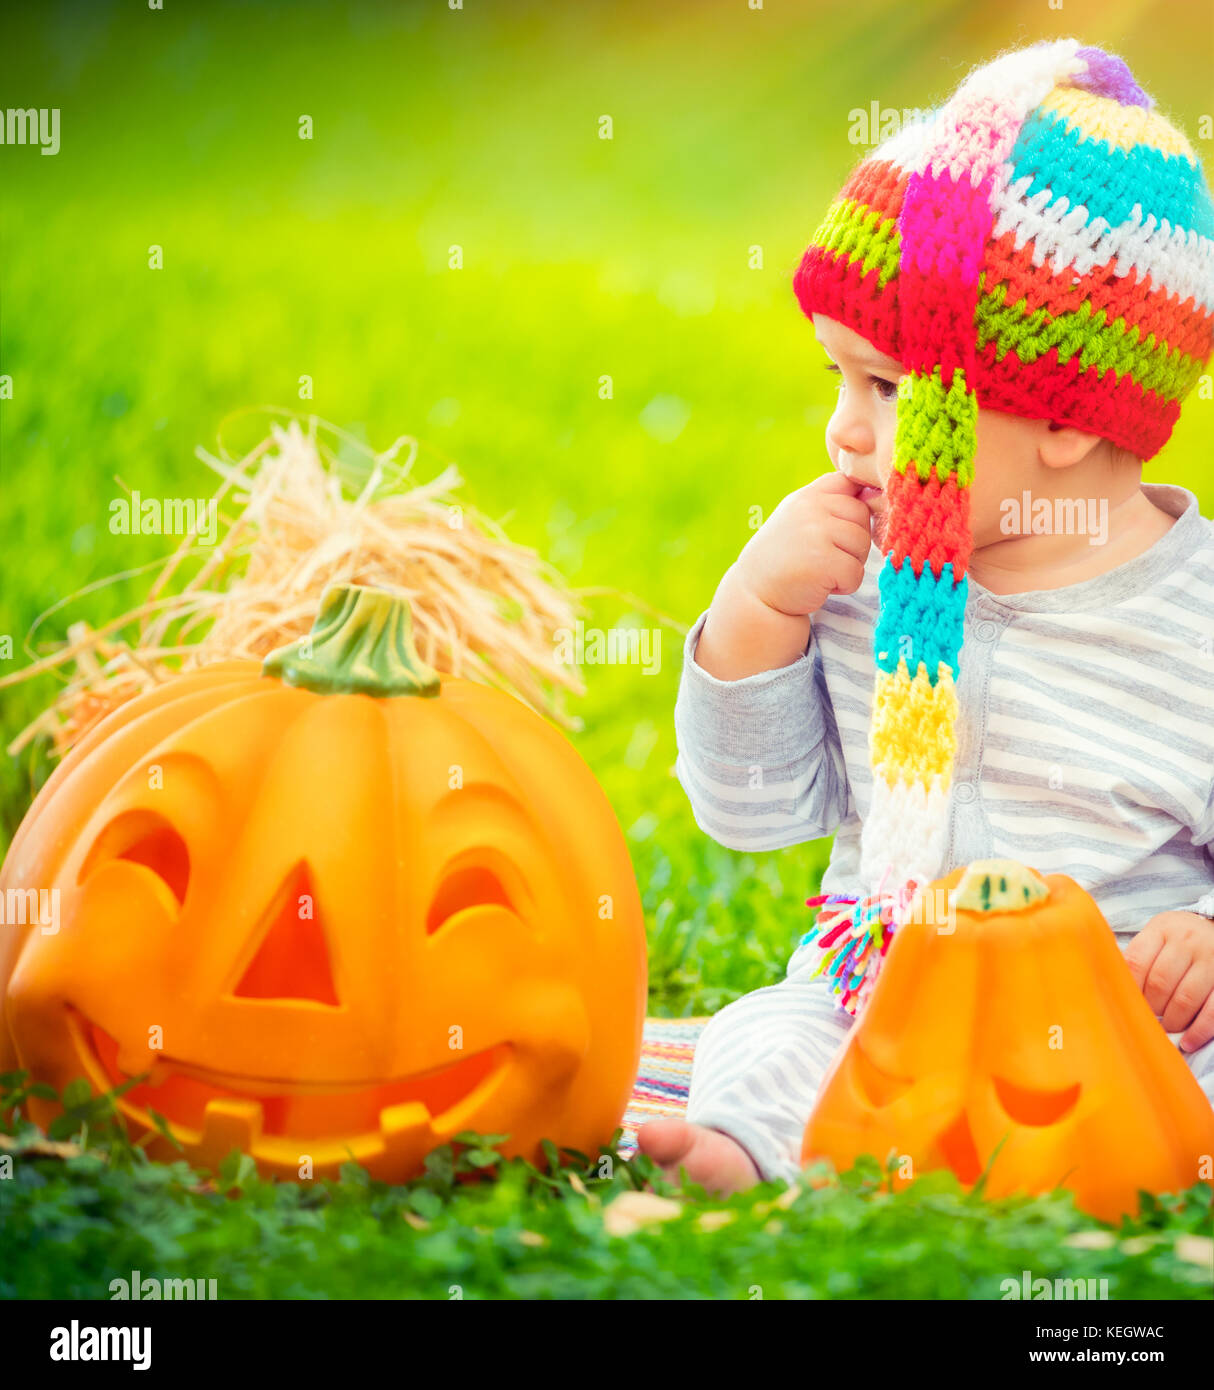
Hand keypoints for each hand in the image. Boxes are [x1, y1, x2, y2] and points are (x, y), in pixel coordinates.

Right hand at [734, 471, 874, 618]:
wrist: (755, 595)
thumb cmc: (785, 558)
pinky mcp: (824, 562)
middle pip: (862, 515)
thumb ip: (830, 504)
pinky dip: (845, 585)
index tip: (839, 528)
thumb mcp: (799, 519)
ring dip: (850, 564)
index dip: (854, 505)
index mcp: (806, 496)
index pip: (848, 482)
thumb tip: (875, 494)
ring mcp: (817, 533)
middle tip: (827, 557)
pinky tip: (821, 585)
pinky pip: (856, 572)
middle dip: (853, 541)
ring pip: (862, 544)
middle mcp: (811, 508)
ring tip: (823, 571)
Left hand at [1124, 911, 1213, 1051]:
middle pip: (1159, 983)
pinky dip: (1198, 1030)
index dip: (1129, 990)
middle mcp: (1187, 941)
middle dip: (1151, 1008)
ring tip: (1166, 1028)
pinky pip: (1212, 1011)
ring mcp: (1210, 959)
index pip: (1136, 962)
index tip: (1128, 1005)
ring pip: (1184, 999)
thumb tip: (1106, 986)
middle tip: (1149, 1018)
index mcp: (1162, 929)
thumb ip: (1136, 956)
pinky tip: (1187, 1041)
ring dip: (1172, 1021)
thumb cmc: (1179, 941)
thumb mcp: (1157, 936)